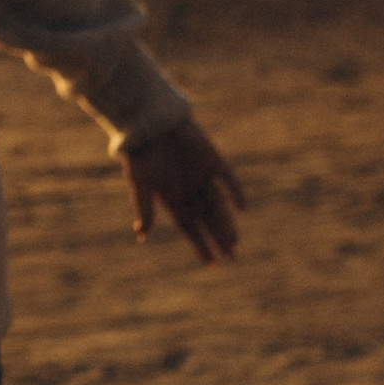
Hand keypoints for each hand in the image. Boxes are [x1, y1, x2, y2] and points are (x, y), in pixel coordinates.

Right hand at [122, 116, 247, 264]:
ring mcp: (202, 177)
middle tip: (231, 257)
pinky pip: (228, 179)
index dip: (200, 245)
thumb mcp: (140, 183)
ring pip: (218, 204)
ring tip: (234, 241)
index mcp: (173, 200)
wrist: (148, 121)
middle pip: (208, 220)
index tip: (211, 263)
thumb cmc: (140, 154)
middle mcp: (190, 192)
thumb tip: (141, 235)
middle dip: (219, 238)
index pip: (190, 228)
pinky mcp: (213, 160)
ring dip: (226, 222)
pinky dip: (235, 191)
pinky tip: (243, 207)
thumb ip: (144, 208)